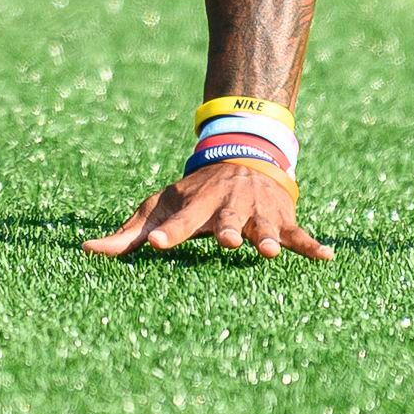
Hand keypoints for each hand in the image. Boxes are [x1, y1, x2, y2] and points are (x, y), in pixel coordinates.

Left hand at [85, 161, 329, 261]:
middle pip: (226, 222)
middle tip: (227, 242)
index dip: (166, 233)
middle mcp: (227, 208)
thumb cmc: (194, 194)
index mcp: (195, 207)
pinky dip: (313, 246)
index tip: (154, 244)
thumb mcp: (160, 206)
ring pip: (263, 227)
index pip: (177, 223)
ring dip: (268, 237)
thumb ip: (127, 234)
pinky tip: (328, 257)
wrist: (242, 156)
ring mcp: (257, 214)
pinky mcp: (282, 220)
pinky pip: (300, 235)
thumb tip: (86, 250)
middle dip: (228, 231)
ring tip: (270, 251)